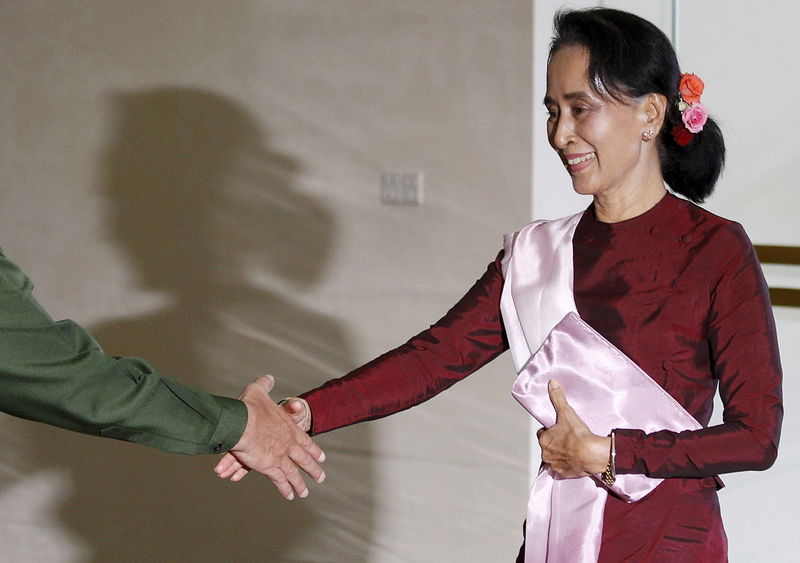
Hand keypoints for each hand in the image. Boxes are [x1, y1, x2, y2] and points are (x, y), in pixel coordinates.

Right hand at [213, 375, 325, 499]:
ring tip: (305, 493)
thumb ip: (265, 384)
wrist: (240, 423)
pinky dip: (285, 488)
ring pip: (294, 473)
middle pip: (304, 459)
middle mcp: (288, 443)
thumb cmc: (249, 407)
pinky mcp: (269, 467)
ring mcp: (280, 456)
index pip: (305, 440)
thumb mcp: (258, 391)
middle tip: (321, 478)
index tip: (321, 457)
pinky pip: (280, 480)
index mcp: (288, 427)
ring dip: (300, 484)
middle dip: (313, 469)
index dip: (313, 450)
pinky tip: (289, 495)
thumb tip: (269, 377)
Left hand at [537, 379, 609, 478]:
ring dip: (561, 454)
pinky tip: (576, 459)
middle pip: (548, 447)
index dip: (551, 431)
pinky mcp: (565, 474)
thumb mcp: (566, 413)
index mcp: (544, 440)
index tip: (560, 429)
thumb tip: (552, 383)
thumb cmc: (578, 434)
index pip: (542, 434)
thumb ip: (558, 397)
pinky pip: (563, 469)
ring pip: (554, 458)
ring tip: (573, 449)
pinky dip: (568, 465)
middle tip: (568, 438)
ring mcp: (555, 465)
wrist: (592, 454)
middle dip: (555, 443)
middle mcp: (546, 454)